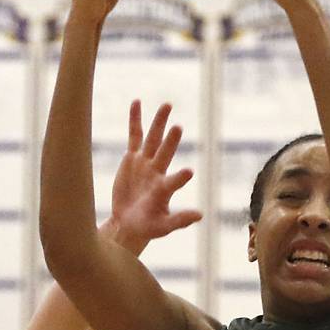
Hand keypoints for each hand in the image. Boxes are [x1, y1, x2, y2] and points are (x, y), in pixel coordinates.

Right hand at [105, 101, 201, 255]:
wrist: (129, 222)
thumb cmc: (147, 227)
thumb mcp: (163, 227)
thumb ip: (179, 220)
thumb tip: (200, 216)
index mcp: (164, 189)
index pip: (173, 182)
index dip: (179, 179)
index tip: (188, 173)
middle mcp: (156, 172)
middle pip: (164, 153)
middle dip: (170, 141)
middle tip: (178, 127)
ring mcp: (145, 163)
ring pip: (152, 139)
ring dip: (159, 122)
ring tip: (167, 105)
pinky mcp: (132, 159)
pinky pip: (134, 136)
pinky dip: (135, 120)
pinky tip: (137, 102)